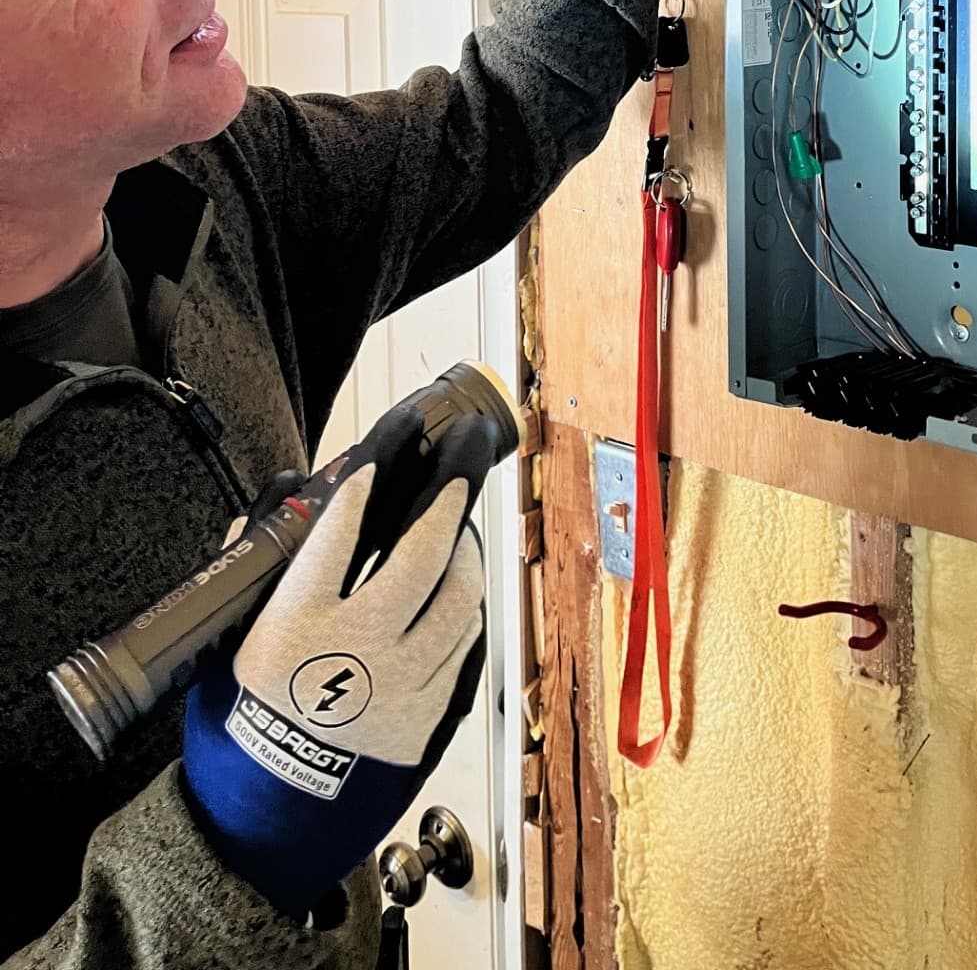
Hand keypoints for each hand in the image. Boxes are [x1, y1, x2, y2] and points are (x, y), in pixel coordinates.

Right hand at [182, 403, 490, 920]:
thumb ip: (256, 563)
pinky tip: (456, 584)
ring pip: (458, 598)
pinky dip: (463, 606)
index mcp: (293, 632)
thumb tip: (286, 495)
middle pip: (420, 556)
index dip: (368, 477)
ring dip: (464, 550)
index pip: (338, 532)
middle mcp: (352, 658)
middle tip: (463, 451)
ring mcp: (398, 692)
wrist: (267, 816)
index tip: (388, 444)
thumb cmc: (243, 718)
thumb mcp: (229, 641)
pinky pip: (463, 646)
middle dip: (449, 491)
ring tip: (457, 523)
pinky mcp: (426, 721)